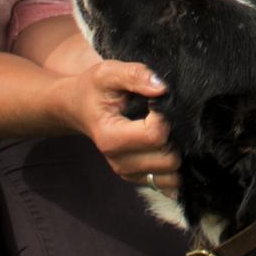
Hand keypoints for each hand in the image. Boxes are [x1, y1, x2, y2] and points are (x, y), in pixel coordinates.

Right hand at [59, 59, 179, 192]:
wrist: (79, 107)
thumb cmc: (94, 90)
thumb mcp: (108, 73)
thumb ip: (134, 75)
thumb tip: (161, 87)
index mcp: (110, 138)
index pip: (156, 135)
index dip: (164, 116)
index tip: (155, 102)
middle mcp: (119, 162)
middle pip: (169, 159)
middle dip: (174, 136)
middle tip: (162, 117)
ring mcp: (129, 173)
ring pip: (172, 174)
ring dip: (175, 152)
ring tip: (162, 130)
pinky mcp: (138, 178)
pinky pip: (170, 182)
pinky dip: (173, 166)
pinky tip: (164, 145)